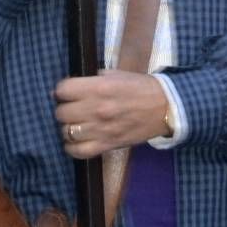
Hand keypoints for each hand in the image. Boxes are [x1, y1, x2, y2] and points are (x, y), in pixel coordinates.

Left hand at [54, 71, 169, 158]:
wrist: (164, 107)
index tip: (66, 92)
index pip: (63, 90)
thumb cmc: (138, 87)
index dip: (62, 91)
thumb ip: (91, 80)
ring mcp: (101, 129)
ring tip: (75, 123)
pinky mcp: (107, 145)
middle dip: (63, 108)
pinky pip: (78, 152)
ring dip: (68, 127)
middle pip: (62, 113)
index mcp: (99, 87)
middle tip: (71, 107)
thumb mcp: (114, 74)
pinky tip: (75, 141)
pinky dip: (72, 147)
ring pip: (67, 132)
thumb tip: (68, 88)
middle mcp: (97, 109)